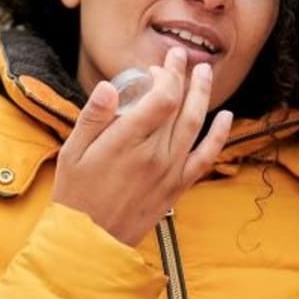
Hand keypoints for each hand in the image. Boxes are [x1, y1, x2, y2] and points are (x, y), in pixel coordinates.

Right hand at [52, 47, 233, 245]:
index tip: (158, 65)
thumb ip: (93, 117)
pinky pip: (205, 157)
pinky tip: (226, 116)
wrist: (90, 242)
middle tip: (180, 56)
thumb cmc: (76, 194)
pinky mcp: (177, 187)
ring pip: (195, 125)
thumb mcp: (73, 152)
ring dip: (203, 95)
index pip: (161, 98)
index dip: (165, 76)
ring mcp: (169, 172)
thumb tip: (109, 85)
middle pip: (179, 106)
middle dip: (182, 76)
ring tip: (204, 72)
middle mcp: (154, 155)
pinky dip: (219, 136)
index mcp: (127, 143)